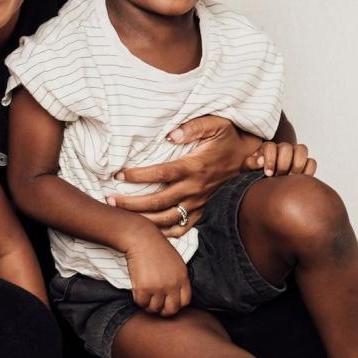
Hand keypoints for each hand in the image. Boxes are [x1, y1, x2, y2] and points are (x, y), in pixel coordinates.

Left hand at [109, 113, 259, 235]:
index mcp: (194, 167)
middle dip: (131, 203)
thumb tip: (171, 134)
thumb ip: (193, 127)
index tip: (118, 173)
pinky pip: (183, 227)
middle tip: (109, 200)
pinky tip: (148, 231)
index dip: (138, 175)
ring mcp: (199, 202)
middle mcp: (195, 188)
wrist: (249, 157)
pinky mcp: (202, 209)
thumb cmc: (228, 138)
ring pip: (167, 219)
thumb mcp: (216, 124)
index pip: (161, 173)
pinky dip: (165, 233)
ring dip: (143, 220)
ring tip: (121, 216)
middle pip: (158, 201)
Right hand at [124, 227, 190, 316]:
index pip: (185, 302)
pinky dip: (138, 299)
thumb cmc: (156, 247)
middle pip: (171, 310)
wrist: (141, 238)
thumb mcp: (175, 262)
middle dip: (162, 310)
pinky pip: (141, 303)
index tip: (167, 302)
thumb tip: (173, 295)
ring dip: (148, 305)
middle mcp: (173, 284)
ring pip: (154, 308)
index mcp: (183, 277)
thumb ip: (177, 278)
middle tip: (155, 304)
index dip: (175, 304)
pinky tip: (137, 290)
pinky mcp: (144, 288)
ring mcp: (158, 287)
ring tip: (145, 296)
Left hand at [245, 139, 316, 177]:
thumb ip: (250, 163)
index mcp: (268, 148)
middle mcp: (282, 149)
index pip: (271, 146)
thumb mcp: (247, 170)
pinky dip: (307, 170)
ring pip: (302, 150)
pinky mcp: (305, 165)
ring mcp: (295, 155)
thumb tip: (261, 160)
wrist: (264, 187)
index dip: (270, 159)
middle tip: (279, 176)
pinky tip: (298, 180)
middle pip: (287, 147)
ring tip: (290, 177)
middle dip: (283, 163)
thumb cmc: (254, 176)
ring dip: (297, 164)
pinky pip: (311, 162)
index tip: (268, 173)